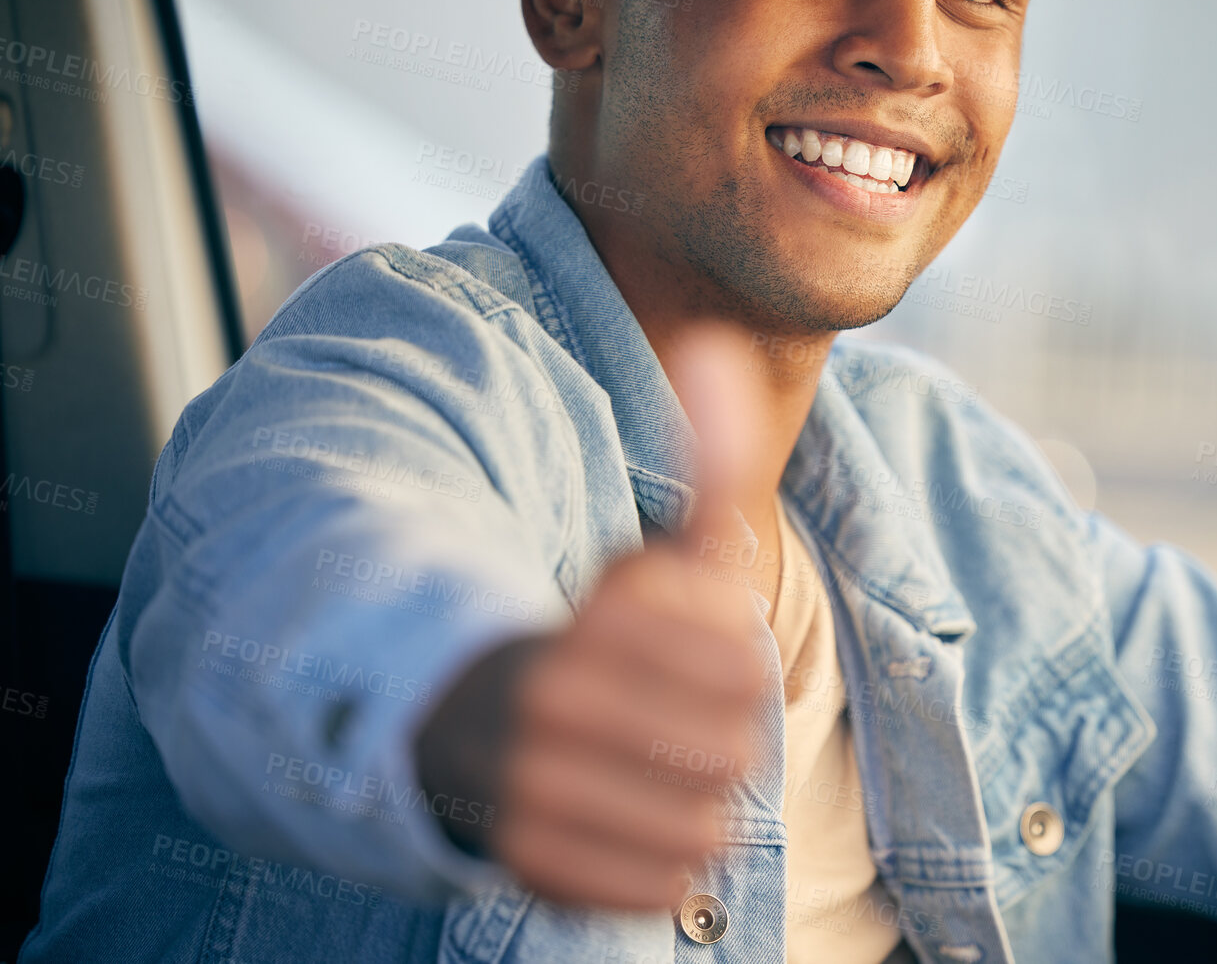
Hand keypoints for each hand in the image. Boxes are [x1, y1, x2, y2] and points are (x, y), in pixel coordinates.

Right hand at [416, 324, 768, 909]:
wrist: (463, 723)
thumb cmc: (591, 632)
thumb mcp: (650, 546)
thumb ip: (700, 459)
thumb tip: (714, 341)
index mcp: (575, 635)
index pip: (739, 665)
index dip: (723, 653)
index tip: (668, 639)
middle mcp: (538, 726)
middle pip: (732, 749)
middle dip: (713, 723)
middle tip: (661, 704)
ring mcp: (525, 810)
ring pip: (705, 829)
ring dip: (690, 794)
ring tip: (641, 760)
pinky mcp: (530, 879)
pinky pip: (666, 888)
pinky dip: (664, 859)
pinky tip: (627, 814)